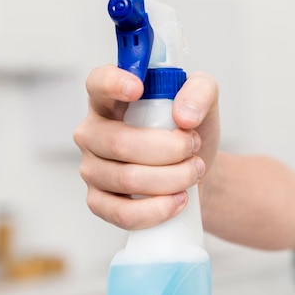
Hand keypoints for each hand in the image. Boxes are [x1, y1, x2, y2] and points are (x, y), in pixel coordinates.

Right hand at [73, 64, 219, 229]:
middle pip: (119, 142)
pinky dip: (157, 209)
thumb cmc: (188, 130)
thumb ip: (199, 90)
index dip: (113, 84)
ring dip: (171, 178)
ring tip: (193, 171)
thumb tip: (183, 115)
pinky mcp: (97, 201)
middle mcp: (92, 131)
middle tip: (193, 146)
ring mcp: (90, 167)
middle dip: (168, 149)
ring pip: (125, 179)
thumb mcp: (203, 99)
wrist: (195, 171)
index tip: (139, 88)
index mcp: (109, 98)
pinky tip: (177, 199)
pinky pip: (122, 212)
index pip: (97, 83)